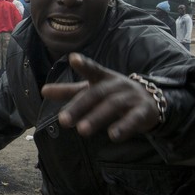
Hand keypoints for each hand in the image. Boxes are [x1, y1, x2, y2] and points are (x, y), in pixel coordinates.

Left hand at [41, 53, 161, 141]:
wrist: (151, 101)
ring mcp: (131, 97)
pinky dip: (124, 127)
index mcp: (103, 78)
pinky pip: (133, 119)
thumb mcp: (91, 90)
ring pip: (112, 106)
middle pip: (96, 94)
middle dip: (79, 107)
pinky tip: (113, 136)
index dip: (84, 64)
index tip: (73, 58)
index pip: (92, 70)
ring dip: (97, 118)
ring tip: (82, 130)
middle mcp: (116, 85)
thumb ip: (68, 91)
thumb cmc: (113, 94)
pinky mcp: (142, 112)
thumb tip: (43, 90)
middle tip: (63, 121)